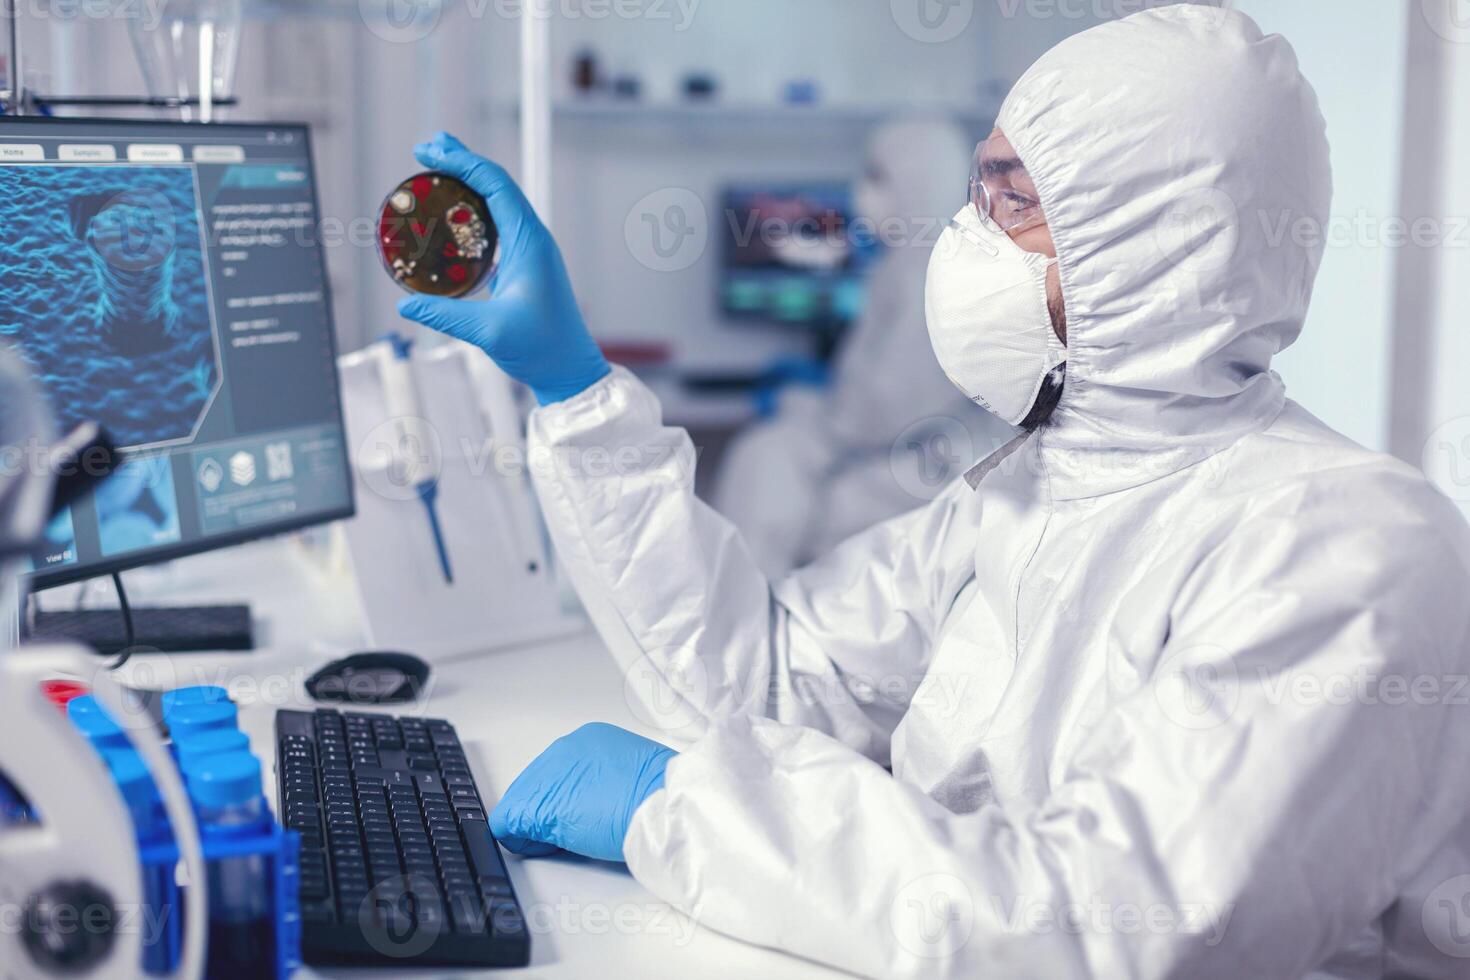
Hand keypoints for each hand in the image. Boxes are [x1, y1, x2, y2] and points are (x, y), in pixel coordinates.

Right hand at [395, 132, 610, 405]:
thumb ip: (446, 316)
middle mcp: (532, 238)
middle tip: (426, 148)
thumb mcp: (490, 332)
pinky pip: (494, 226)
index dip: (461, 162)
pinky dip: (470, 212)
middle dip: (461, 162)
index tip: (429, 151)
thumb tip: (405, 305)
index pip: (494, 185)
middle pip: (495, 185)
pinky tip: (449, 216)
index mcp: (530, 241)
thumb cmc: (542, 349)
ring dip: (466, 184)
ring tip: (435, 169)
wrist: (569, 370)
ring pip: (495, 203)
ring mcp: (528, 251)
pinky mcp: (522, 265)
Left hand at [490, 723, 675, 862]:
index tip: (584, 815)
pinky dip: (522, 840)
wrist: (665, 806)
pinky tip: (552, 846)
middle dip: (551, 811)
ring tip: (573, 837)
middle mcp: (564, 749)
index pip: (560, 773)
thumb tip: (599, 801)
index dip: (568, 800)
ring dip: (540, 826)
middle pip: (536, 786)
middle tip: (579, 830)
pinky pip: (506, 823)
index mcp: (591, 740)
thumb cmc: (660, 798)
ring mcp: (547, 775)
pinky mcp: (534, 805)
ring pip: (522, 804)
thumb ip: (610, 781)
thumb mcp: (635, 777)